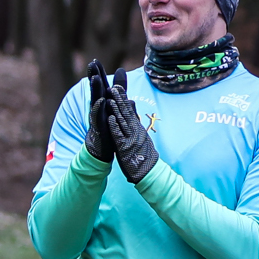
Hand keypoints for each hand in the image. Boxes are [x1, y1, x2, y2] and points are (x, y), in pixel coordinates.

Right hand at [83, 59, 115, 164]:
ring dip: (95, 89)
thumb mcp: (116, 102)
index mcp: (103, 100)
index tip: (95, 61)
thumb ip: (119, 87)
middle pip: (96, 89)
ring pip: (96, 100)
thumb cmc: (108, 124)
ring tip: (94, 78)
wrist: (101, 147)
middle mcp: (99, 106)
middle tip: (91, 64)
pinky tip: (101, 100)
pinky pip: (98, 116)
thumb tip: (121, 69)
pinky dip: (98, 108)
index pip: (100, 84)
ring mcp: (98, 116)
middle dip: (93, 76)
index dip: (98, 73)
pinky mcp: (99, 126)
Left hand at [103, 69, 158, 183]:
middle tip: (113, 87)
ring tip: (110, 97)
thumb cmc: (143, 156)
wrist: (148, 172)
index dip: (123, 98)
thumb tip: (133, 113)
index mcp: (138, 128)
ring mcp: (131, 138)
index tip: (118, 87)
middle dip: (119, 99)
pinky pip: (119, 135)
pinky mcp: (125, 147)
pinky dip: (115, 126)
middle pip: (127, 112)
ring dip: (116, 108)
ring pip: (123, 121)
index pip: (130, 111)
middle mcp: (135, 131)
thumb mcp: (141, 137)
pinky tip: (111, 117)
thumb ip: (135, 125)